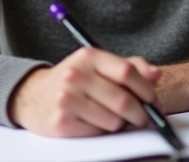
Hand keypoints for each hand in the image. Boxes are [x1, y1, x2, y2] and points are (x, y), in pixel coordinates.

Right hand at [8, 47, 161, 136]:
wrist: (32, 96)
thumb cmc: (74, 81)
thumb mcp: (98, 65)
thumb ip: (130, 67)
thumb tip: (157, 75)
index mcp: (89, 56)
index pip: (128, 72)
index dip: (147, 90)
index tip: (155, 102)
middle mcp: (76, 74)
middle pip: (124, 100)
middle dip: (141, 114)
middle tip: (143, 118)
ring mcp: (67, 98)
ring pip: (113, 120)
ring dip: (119, 124)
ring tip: (110, 116)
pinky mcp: (61, 122)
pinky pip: (97, 132)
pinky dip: (101, 131)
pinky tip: (92, 122)